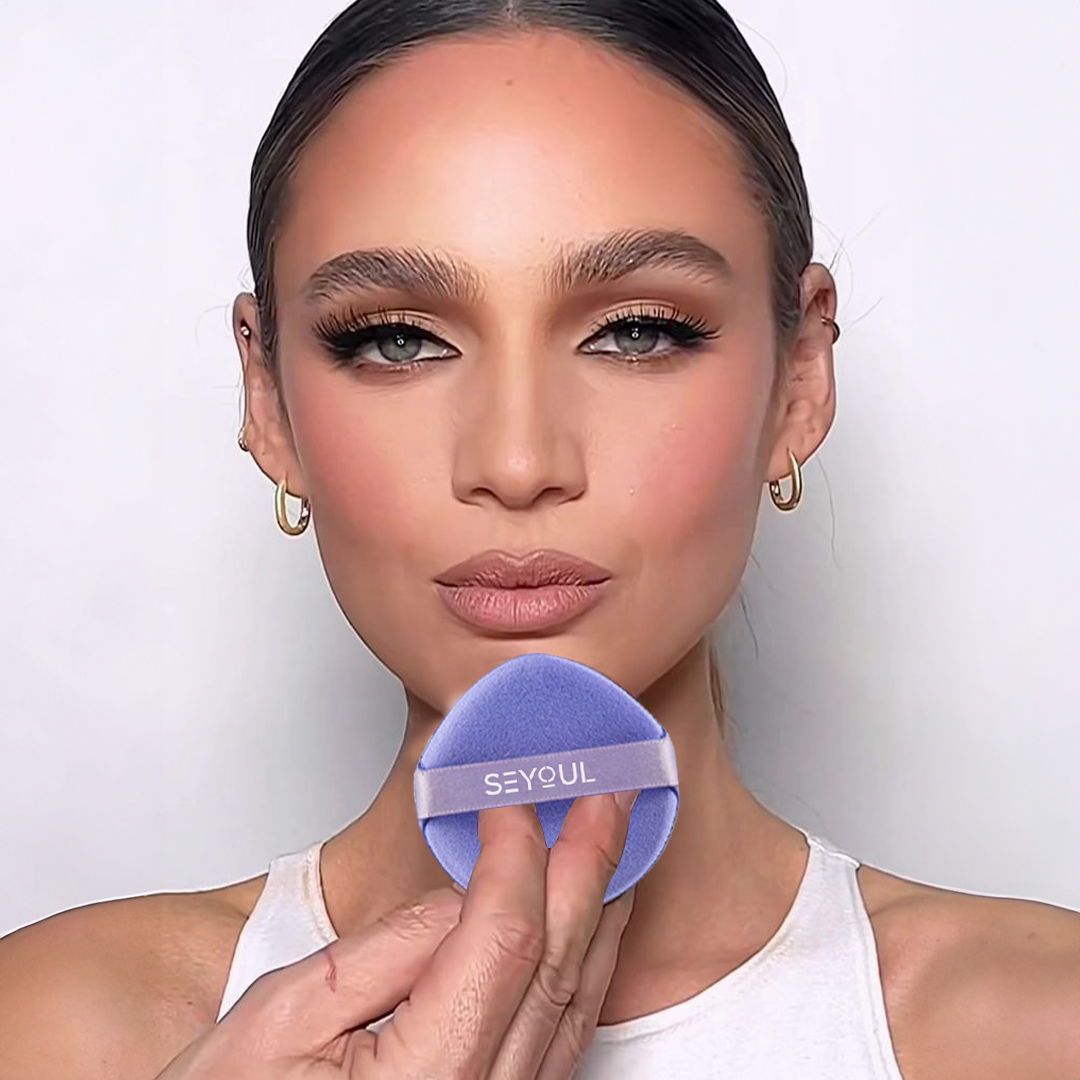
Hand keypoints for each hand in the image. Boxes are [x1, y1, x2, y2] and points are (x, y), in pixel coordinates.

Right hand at [156, 787, 639, 1078]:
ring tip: (611, 839)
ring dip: (598, 906)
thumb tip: (461, 894)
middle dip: (588, 861)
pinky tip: (589, 923)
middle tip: (606, 792)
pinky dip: (585, 963)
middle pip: (557, 957)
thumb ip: (387, 950)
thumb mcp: (285, 1017)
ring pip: (576, 995)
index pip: (505, 933)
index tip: (508, 796)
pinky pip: (566, 1031)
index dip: (516, 851)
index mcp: (432, 1073)